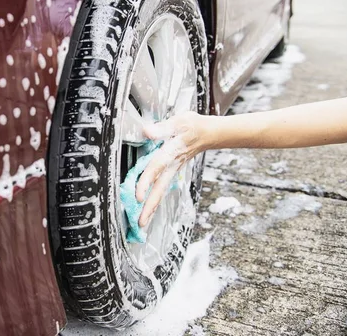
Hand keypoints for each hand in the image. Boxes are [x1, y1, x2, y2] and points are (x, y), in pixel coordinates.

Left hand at [136, 112, 207, 226]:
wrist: (208, 133)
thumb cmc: (192, 126)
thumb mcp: (178, 122)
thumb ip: (162, 128)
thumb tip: (146, 131)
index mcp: (171, 153)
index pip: (156, 168)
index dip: (146, 182)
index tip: (138, 196)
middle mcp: (171, 165)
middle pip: (159, 188)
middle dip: (150, 206)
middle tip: (140, 223)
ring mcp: (173, 171)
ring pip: (161, 191)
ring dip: (152, 207)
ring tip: (142, 223)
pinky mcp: (172, 172)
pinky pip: (162, 188)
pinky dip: (156, 200)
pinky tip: (149, 210)